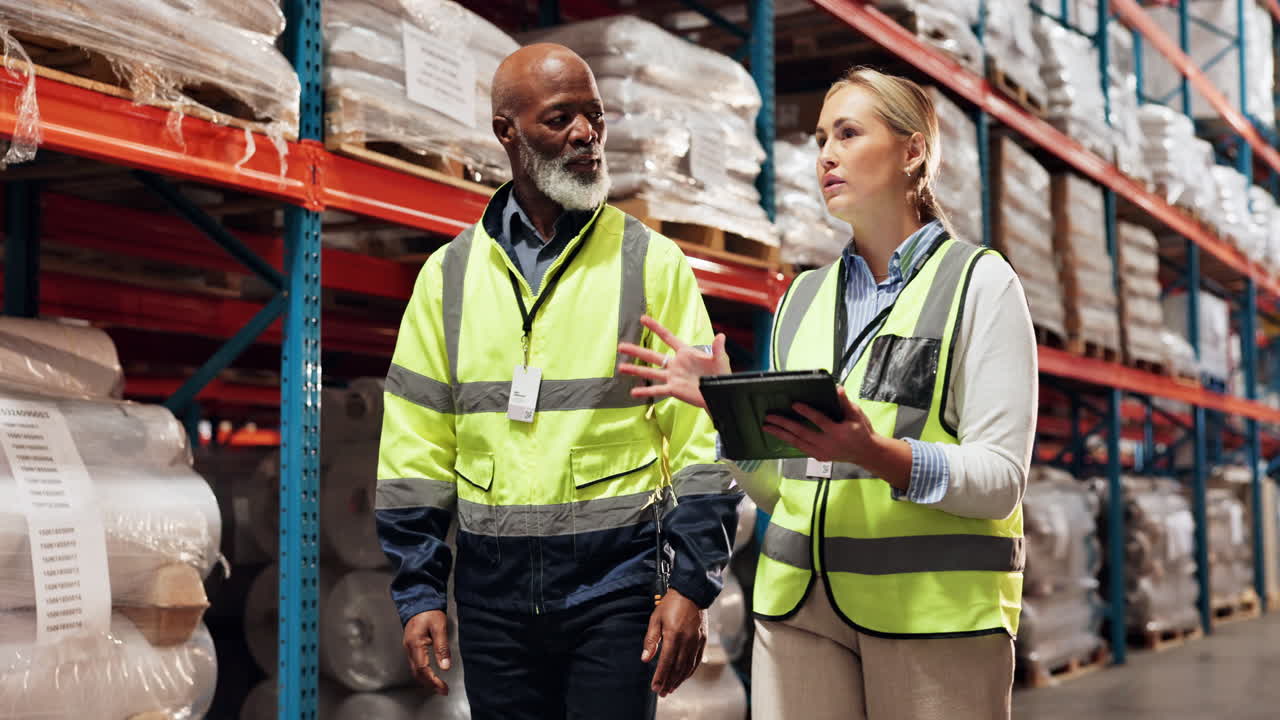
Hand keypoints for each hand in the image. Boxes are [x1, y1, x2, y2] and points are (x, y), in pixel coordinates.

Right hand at [403, 610, 450, 694]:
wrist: (418, 602)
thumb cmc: (429, 612)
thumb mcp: (439, 627)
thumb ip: (442, 647)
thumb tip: (445, 666)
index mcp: (415, 644)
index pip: (423, 669)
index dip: (433, 681)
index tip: (443, 688)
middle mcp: (409, 648)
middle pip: (417, 673)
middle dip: (429, 684)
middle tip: (442, 690)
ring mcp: (408, 648)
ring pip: (415, 670)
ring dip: (426, 680)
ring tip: (438, 686)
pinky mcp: (411, 646)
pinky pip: (415, 664)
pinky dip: (423, 673)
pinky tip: (430, 674)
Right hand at [618, 315, 729, 408]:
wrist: (720, 393)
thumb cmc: (721, 374)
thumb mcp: (720, 359)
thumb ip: (718, 348)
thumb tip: (721, 336)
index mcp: (685, 353)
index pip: (667, 337)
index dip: (656, 327)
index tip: (643, 318)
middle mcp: (675, 364)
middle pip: (652, 355)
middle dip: (636, 350)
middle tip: (621, 346)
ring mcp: (673, 377)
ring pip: (650, 372)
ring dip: (635, 370)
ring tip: (621, 367)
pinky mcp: (673, 389)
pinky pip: (657, 389)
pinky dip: (645, 391)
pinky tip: (633, 392)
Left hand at [641, 588, 706, 696]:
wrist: (692, 592)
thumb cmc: (671, 604)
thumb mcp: (655, 619)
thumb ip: (651, 640)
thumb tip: (645, 658)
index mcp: (673, 635)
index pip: (665, 662)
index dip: (660, 677)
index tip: (654, 687)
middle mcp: (687, 641)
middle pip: (677, 668)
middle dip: (668, 682)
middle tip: (662, 693)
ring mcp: (696, 641)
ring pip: (687, 667)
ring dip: (679, 680)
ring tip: (671, 688)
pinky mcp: (702, 640)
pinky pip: (696, 661)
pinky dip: (689, 672)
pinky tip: (683, 677)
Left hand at [763, 387, 912, 488]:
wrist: (866, 453)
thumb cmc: (862, 431)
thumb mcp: (857, 415)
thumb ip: (845, 403)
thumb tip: (838, 389)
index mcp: (838, 432)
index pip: (819, 421)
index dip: (807, 412)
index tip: (794, 404)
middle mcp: (828, 444)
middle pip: (802, 433)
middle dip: (784, 424)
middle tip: (770, 417)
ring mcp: (822, 452)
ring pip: (797, 442)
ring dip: (780, 434)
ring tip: (767, 427)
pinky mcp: (819, 457)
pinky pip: (800, 448)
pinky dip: (788, 441)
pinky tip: (779, 434)